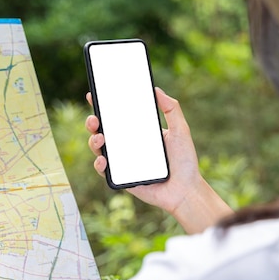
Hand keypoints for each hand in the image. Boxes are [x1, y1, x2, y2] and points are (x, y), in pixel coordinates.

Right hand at [86, 87, 200, 212]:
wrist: (186, 190)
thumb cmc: (185, 161)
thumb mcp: (180, 130)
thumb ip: (171, 109)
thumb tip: (156, 89)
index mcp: (139, 132)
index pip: (117, 116)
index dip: (103, 106)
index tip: (93, 95)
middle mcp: (127, 146)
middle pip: (103, 131)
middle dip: (93, 122)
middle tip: (94, 118)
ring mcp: (123, 162)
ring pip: (100, 149)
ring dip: (93, 141)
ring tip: (99, 138)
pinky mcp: (121, 178)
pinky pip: (104, 171)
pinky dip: (99, 165)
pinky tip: (103, 160)